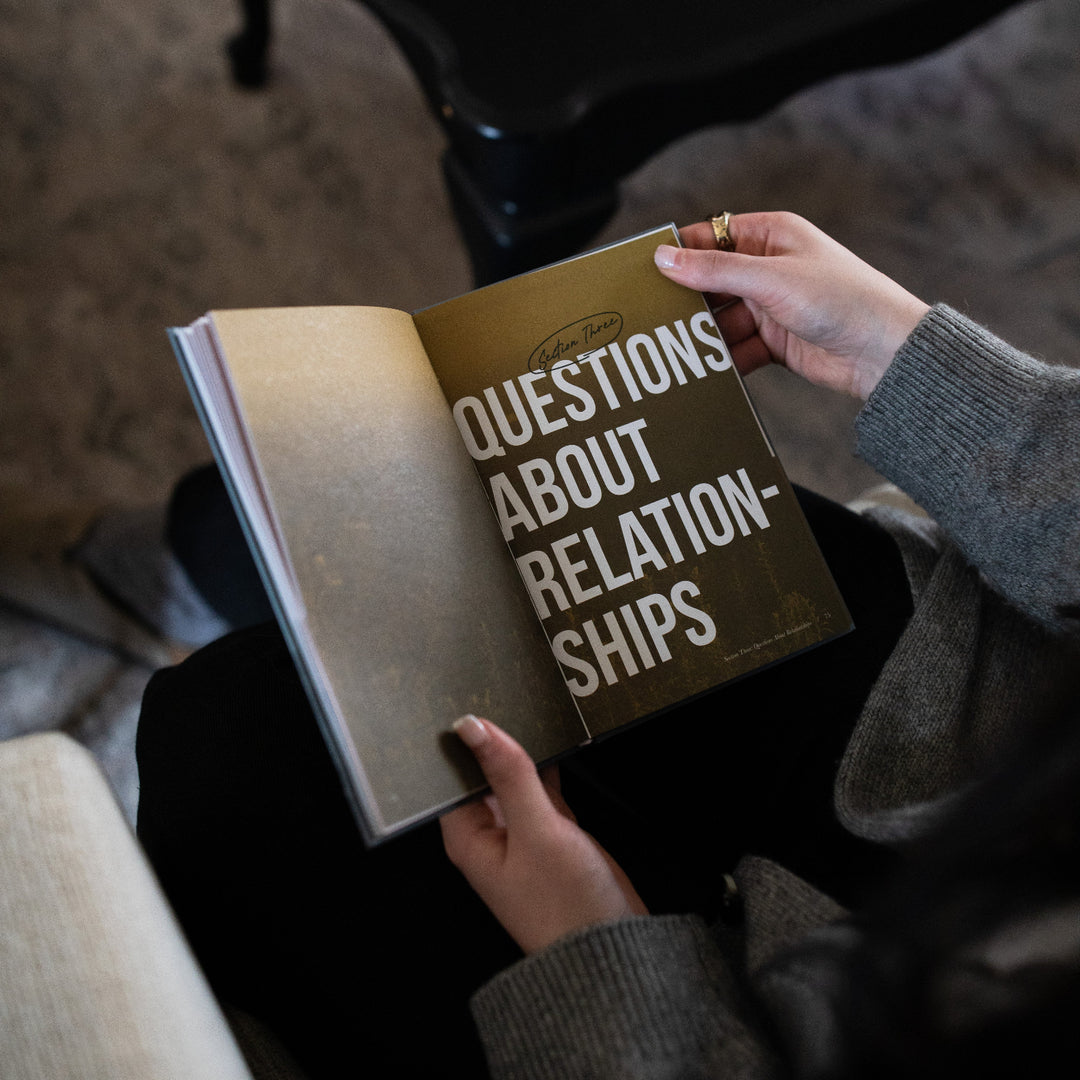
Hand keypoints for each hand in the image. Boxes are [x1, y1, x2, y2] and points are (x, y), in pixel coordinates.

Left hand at [440, 715, 646, 954]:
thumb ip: (508, 774)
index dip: (453, 737)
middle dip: (489, 735)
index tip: (460, 693)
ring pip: (513, 775)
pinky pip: (542, 786)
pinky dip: (548, 764)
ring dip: (520, 747)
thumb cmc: (565, 904)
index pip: (448, 775)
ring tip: (526, 697)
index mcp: (468, 836)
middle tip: (498, 684)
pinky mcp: (552, 831)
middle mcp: (489, 831)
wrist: (611, 951)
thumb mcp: (537, 830)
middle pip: (480, 771)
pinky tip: (557, 736)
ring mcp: (522, 831)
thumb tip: (473, 726)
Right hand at [654, 211, 929, 399]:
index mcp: (771, 236)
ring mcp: (770, 307)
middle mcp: (768, 268)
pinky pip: (735, 349)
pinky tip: (703, 370)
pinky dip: (721, 360)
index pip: (710, 236)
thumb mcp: (771, 279)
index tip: (643, 270)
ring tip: (673, 349)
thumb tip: (665, 258)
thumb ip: (715, 270)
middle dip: (685, 300)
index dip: (678, 251)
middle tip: (650, 316)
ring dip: (702, 335)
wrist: (884, 352)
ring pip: (720, 319)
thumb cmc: (842, 299)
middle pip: (710, 281)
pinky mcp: (774, 341)